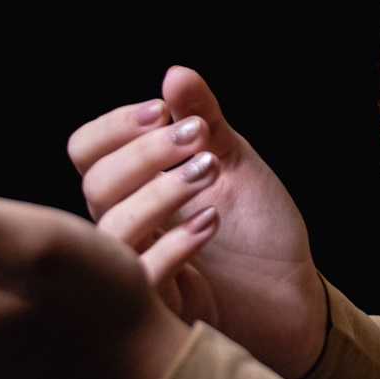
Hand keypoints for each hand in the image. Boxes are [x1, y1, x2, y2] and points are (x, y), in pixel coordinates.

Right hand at [69, 66, 327, 378]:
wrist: (291, 291)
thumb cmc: (257, 227)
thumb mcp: (235, 160)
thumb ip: (204, 118)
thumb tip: (175, 73)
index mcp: (134, 185)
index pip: (88, 150)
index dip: (115, 126)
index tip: (162, 110)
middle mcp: (126, 224)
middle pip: (96, 183)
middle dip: (145, 154)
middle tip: (197, 138)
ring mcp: (137, 266)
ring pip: (114, 228)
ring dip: (161, 191)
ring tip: (208, 171)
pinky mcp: (161, 305)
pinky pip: (143, 276)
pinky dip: (175, 244)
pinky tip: (212, 222)